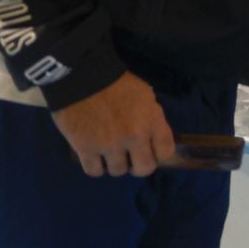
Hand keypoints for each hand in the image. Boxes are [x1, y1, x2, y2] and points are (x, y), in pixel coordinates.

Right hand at [51, 72, 174, 177]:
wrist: (82, 76)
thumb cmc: (115, 82)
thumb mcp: (144, 95)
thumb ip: (152, 117)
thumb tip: (152, 136)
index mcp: (151, 120)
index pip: (166, 151)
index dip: (158, 154)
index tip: (150, 151)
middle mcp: (134, 136)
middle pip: (144, 169)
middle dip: (138, 165)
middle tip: (130, 157)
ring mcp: (110, 145)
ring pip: (118, 171)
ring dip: (114, 164)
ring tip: (109, 152)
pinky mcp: (86, 149)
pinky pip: (95, 171)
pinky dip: (95, 166)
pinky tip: (94, 156)